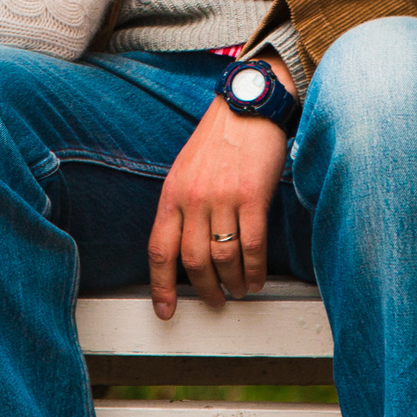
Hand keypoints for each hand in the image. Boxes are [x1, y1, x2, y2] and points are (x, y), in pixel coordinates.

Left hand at [146, 65, 291, 317]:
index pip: (160, 249)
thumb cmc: (218, 140)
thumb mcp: (186, 171)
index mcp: (172, 194)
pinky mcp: (252, 196)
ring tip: (239, 290)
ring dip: (232, 283)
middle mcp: (193, 198)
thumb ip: (182, 206)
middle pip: (192, 261)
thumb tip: (184, 247)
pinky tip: (256, 278)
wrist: (247, 107)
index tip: (165, 309)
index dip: (161, 285)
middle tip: (214, 301)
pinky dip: (254, 270)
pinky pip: (252, 246)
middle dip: (204, 289)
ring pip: (223, 258)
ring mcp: (223, 197)